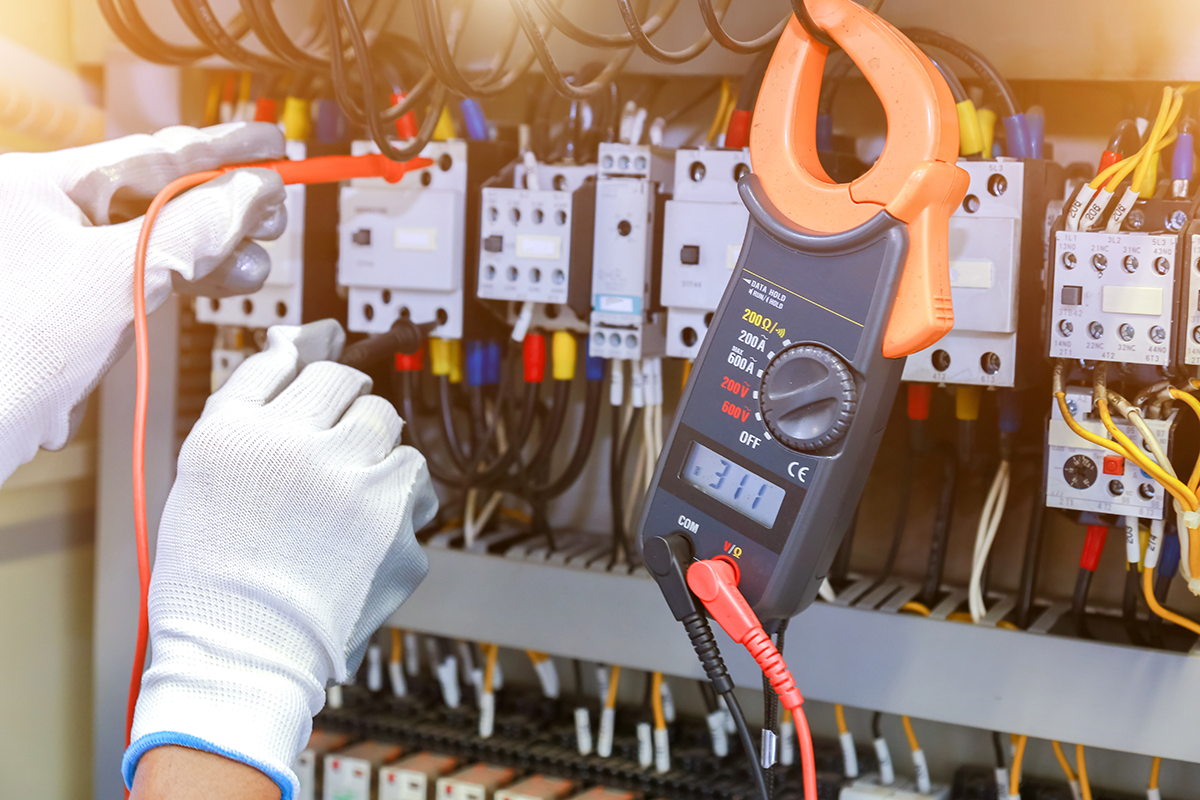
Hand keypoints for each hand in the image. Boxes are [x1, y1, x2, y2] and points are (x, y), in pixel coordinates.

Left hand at [0, 122, 287, 482]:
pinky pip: (139, 281)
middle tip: (273, 210)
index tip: (270, 144)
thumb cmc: (10, 354)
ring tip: (257, 258)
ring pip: (153, 243)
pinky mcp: (71, 310)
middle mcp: (42, 217)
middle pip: (154, 197)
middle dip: (221, 206)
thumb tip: (253, 192)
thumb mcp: (119, 276)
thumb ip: (194, 228)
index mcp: (37, 185)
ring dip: (211, 252)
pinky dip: (183, 283)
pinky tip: (220, 283)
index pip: (147, 152)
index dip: (220, 148)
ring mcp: (56, 265)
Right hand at [123, 320, 437, 797]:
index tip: (320, 403)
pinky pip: (417, 486)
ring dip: (377, 453)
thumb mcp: (202, 471)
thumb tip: (295, 342)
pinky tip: (367, 532)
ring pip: (392, 431)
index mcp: (243, 431)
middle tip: (330, 457)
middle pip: (354, 389)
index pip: (304, 365)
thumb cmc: (214, 573)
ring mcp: (356, 488)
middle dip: (347, 415)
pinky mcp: (399, 528)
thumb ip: (249, 398)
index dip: (314, 389)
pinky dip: (401, 502)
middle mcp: (302, 448)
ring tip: (347, 499)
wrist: (243, 657)